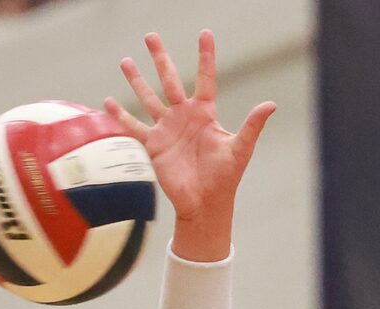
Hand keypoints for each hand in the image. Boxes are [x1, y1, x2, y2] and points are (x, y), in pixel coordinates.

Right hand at [105, 30, 273, 257]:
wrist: (205, 204)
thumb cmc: (225, 177)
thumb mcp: (240, 149)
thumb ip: (252, 125)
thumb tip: (271, 104)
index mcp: (205, 113)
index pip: (205, 78)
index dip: (205, 56)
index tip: (205, 33)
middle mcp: (183, 116)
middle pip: (169, 79)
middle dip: (160, 58)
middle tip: (150, 35)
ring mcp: (167, 129)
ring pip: (148, 98)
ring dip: (137, 80)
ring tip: (126, 61)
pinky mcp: (153, 146)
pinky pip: (134, 127)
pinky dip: (120, 116)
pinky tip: (108, 101)